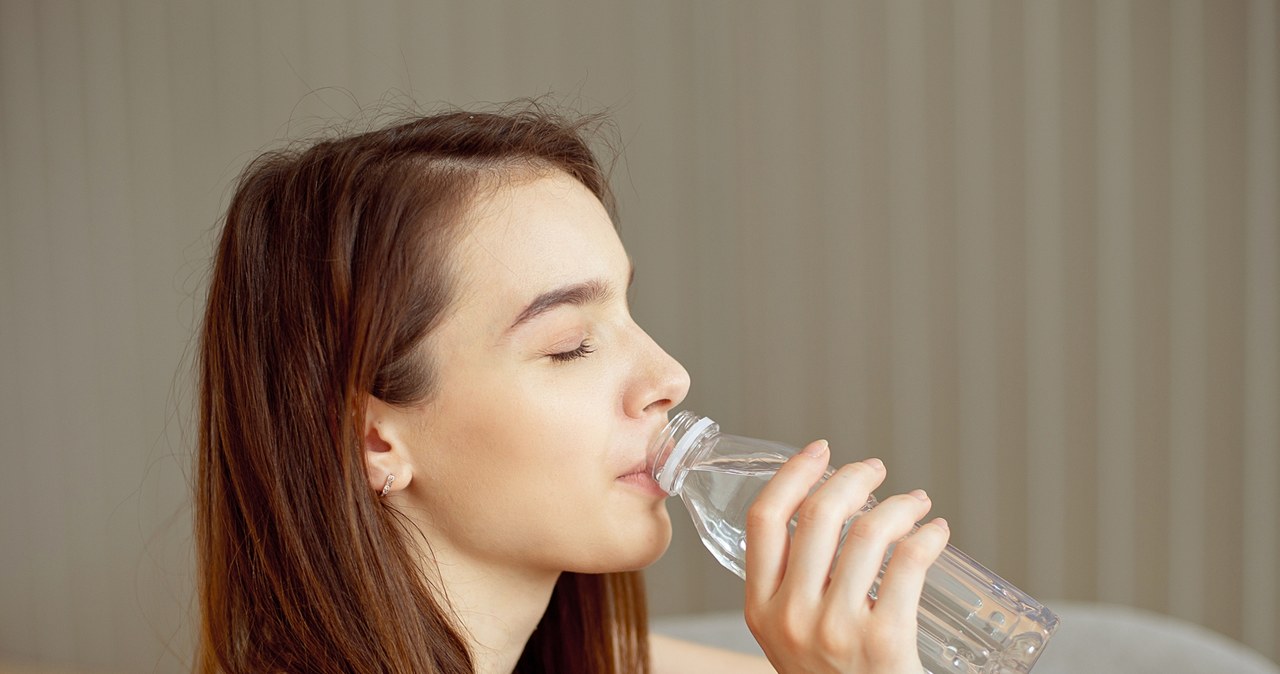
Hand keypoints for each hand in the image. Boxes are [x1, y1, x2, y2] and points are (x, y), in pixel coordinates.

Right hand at [743, 441, 949, 673]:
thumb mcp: (790, 639)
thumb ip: (795, 588)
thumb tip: (828, 517)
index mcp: (760, 610)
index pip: (764, 521)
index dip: (792, 474)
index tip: (819, 452)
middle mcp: (792, 616)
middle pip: (818, 515)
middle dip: (853, 478)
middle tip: (876, 471)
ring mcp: (836, 630)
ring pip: (867, 532)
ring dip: (898, 505)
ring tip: (915, 503)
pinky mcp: (884, 641)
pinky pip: (909, 565)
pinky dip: (926, 537)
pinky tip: (935, 533)